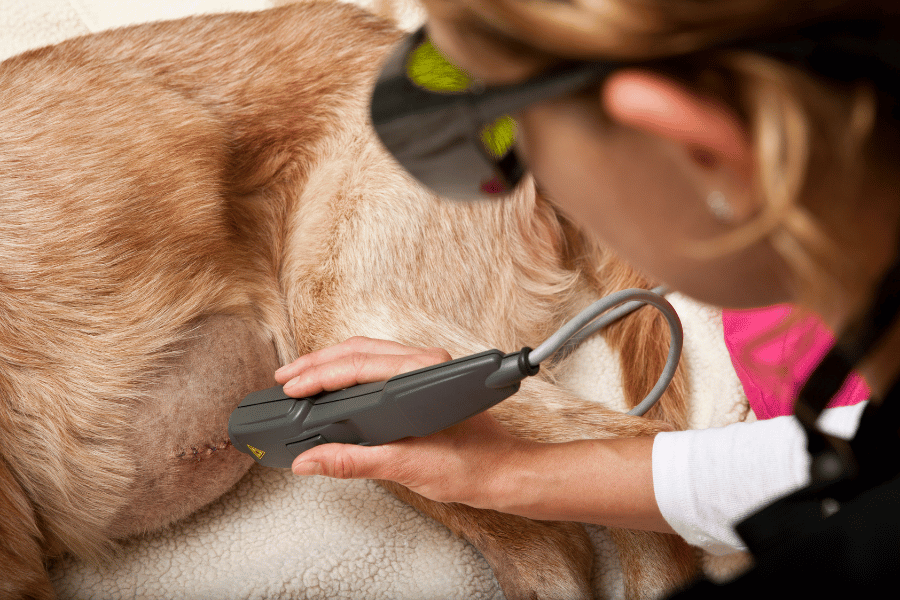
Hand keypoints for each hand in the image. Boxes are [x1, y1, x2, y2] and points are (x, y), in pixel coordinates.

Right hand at [273, 337, 530, 507]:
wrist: (503, 473)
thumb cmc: (471, 466)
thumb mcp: (406, 467)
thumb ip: (354, 461)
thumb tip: (310, 461)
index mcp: (424, 374)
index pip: (359, 364)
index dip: (319, 375)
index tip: (292, 388)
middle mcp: (426, 363)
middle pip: (358, 350)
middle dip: (316, 363)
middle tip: (285, 379)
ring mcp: (424, 369)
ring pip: (367, 354)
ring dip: (330, 364)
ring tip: (299, 379)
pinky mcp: (421, 380)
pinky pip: (377, 365)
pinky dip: (348, 372)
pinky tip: (332, 385)